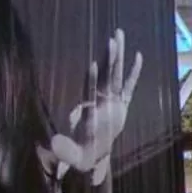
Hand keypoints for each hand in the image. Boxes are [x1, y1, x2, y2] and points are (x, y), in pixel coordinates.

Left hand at [49, 30, 142, 178]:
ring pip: (115, 75)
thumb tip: (53, 144)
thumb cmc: (81, 154)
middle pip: (106, 76)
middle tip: (114, 37)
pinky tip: (138, 56)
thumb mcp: (72, 156)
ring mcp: (110, 102)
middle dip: (110, 57)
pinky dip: (134, 72)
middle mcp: (100, 102)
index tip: (92, 64)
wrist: (91, 153)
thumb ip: (63, 151)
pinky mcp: (120, 105)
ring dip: (118, 56)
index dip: (91, 80)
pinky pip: (129, 86)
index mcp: (90, 112)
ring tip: (119, 35)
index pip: (90, 93)